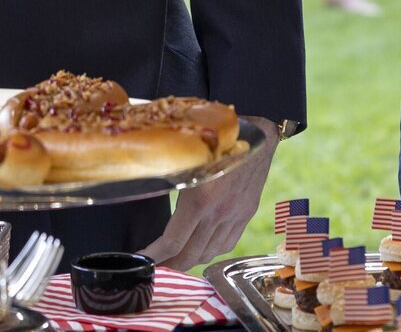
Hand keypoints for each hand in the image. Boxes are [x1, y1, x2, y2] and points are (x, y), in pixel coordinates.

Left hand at [140, 136, 275, 272]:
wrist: (257, 135)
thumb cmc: (217, 140)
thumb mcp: (187, 160)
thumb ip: (171, 180)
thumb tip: (147, 186)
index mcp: (200, 199)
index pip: (173, 242)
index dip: (155, 255)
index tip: (143, 259)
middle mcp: (219, 213)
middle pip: (191, 255)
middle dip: (170, 265)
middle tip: (156, 265)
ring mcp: (236, 216)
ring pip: (210, 253)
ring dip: (191, 260)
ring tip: (176, 258)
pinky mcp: (247, 214)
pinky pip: (228, 243)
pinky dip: (212, 251)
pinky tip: (203, 247)